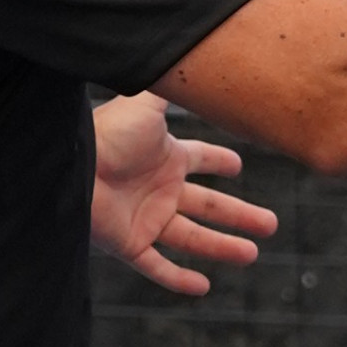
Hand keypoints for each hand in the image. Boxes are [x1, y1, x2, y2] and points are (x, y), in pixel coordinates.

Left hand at [90, 91, 278, 296]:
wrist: (75, 164)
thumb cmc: (109, 132)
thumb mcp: (149, 103)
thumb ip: (173, 89)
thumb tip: (199, 59)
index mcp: (166, 156)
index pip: (201, 160)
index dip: (220, 162)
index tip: (238, 166)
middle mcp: (159, 189)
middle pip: (209, 206)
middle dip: (240, 215)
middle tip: (271, 225)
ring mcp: (145, 218)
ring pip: (192, 239)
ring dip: (222, 247)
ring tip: (252, 254)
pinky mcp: (128, 243)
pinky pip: (157, 266)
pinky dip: (178, 279)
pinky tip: (203, 287)